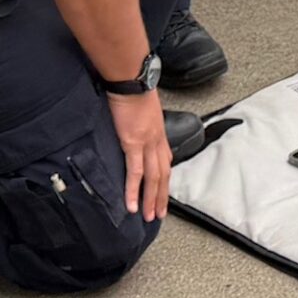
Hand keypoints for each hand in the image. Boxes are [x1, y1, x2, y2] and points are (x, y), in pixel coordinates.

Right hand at [106, 89, 170, 220]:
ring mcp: (147, 144)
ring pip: (153, 178)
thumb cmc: (134, 92)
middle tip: (159, 215)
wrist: (131, 81)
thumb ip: (141, 126)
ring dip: (151, 199)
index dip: (165, 181)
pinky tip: (132, 204)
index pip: (165, 163)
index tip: (163, 195)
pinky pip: (135, 172)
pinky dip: (133, 190)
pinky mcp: (133, 143)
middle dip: (161, 197)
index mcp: (159, 134)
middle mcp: (157, 141)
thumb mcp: (143, 112)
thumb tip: (133, 132)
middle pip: (163, 175)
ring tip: (149, 216)